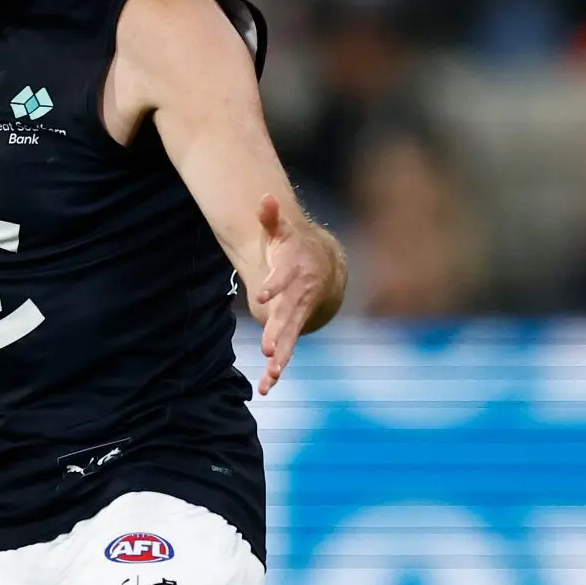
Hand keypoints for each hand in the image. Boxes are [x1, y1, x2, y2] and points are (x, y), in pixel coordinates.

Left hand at [248, 194, 338, 394]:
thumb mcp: (282, 232)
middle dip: (279, 332)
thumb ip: (271, 218)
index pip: (284, 279)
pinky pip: (287, 350)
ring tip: (271, 374)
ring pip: (290, 338)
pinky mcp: (294, 329)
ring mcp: (299, 315)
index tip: (261, 296)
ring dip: (281, 357)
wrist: (323, 267)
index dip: (273, 286)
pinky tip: (266, 387)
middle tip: (267, 348)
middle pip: (289, 315)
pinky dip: (277, 369)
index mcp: (295, 273)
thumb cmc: (294, 249)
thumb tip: (265, 197)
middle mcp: (300, 297)